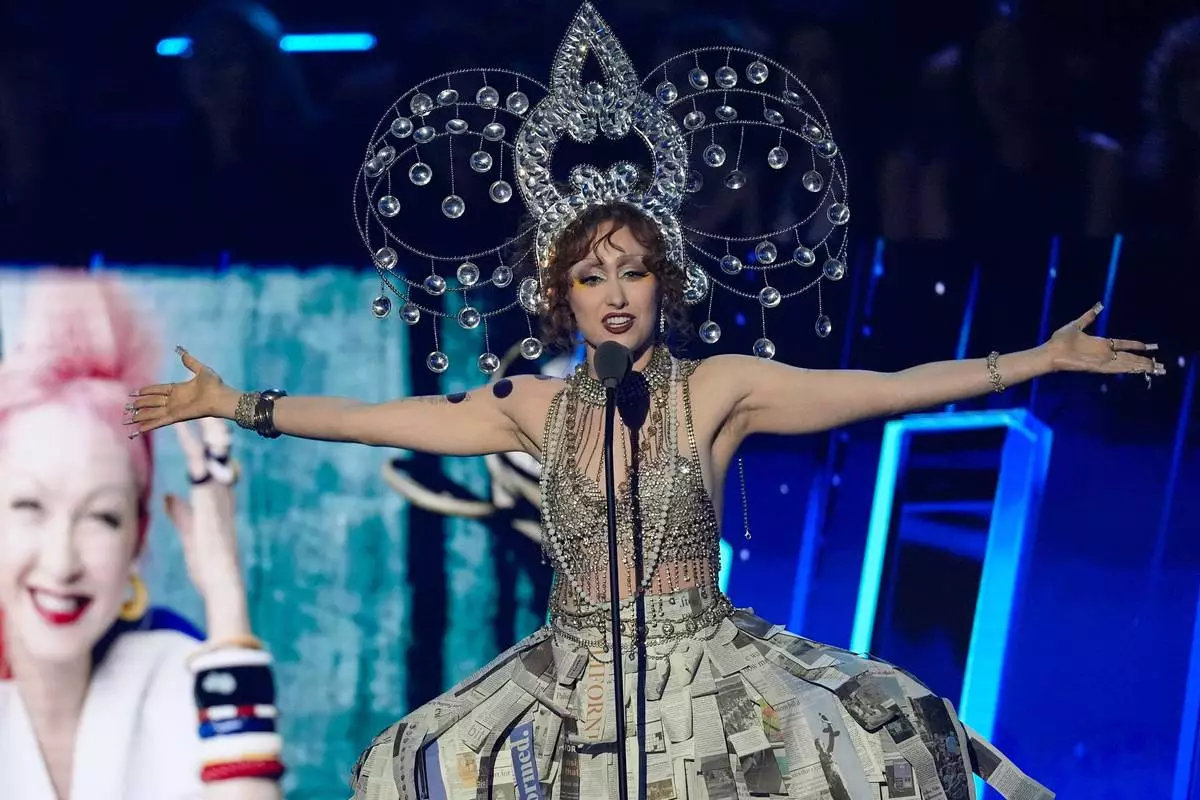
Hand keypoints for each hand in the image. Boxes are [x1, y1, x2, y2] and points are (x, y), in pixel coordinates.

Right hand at [126, 347, 232, 435]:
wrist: (220, 397)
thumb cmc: (214, 385)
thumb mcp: (201, 369)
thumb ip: (190, 361)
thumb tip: (180, 350)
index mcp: (178, 389)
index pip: (158, 390)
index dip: (146, 391)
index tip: (134, 392)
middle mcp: (174, 400)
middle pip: (152, 403)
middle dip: (139, 405)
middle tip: (127, 407)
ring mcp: (174, 409)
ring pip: (152, 413)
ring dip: (140, 417)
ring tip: (127, 420)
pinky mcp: (176, 417)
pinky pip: (159, 422)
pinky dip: (149, 425)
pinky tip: (138, 429)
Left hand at [163, 418, 250, 638]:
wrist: (221, 580)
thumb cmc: (207, 563)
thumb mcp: (190, 533)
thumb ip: (180, 513)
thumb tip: (171, 497)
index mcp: (217, 498)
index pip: (209, 460)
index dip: (201, 438)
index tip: (193, 417)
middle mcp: (221, 490)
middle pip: (215, 448)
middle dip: (206, 422)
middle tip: (198, 394)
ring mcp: (217, 492)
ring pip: (209, 450)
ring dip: (199, 424)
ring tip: (189, 398)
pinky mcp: (209, 498)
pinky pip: (199, 464)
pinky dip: (192, 444)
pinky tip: (183, 428)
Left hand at [1044, 303, 1164, 377]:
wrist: (1050, 351)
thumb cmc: (1059, 340)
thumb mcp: (1076, 325)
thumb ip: (1088, 317)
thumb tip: (1098, 306)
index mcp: (1101, 344)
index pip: (1123, 344)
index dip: (1136, 346)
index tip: (1149, 346)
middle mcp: (1104, 353)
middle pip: (1128, 357)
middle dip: (1143, 360)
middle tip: (1159, 363)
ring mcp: (1101, 361)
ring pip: (1126, 364)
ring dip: (1140, 366)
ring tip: (1155, 368)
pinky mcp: (1097, 367)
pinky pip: (1116, 368)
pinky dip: (1127, 368)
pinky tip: (1138, 369)